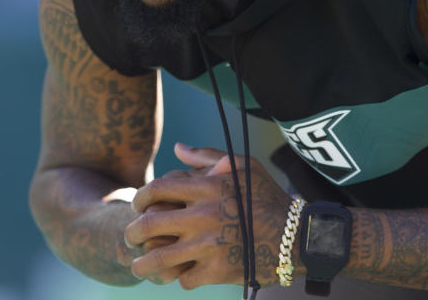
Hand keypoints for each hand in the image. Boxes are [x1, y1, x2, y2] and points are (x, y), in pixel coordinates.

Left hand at [124, 143, 292, 289]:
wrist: (297, 237)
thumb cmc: (268, 197)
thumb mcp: (243, 166)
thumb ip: (206, 156)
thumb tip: (177, 148)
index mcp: (207, 188)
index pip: (157, 189)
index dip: (140, 198)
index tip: (137, 206)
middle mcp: (203, 216)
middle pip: (148, 225)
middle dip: (132, 233)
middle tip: (130, 238)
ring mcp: (208, 246)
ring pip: (159, 259)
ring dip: (143, 265)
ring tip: (139, 267)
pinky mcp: (217, 272)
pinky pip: (184, 278)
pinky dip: (180, 278)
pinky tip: (181, 274)